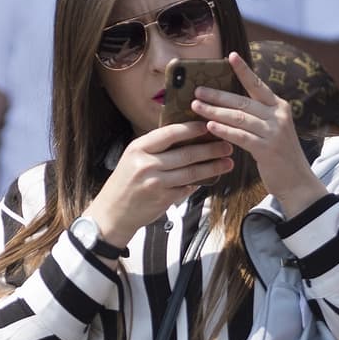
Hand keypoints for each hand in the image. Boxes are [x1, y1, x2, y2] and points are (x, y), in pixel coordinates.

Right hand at [87, 121, 233, 243]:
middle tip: (226, 146)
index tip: (208, 125)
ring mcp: (156, 183)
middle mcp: (147, 164)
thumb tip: (185, 137)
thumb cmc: (124, 184)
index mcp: (139, 148)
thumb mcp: (133, 158)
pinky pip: (186, 188)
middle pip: (186, 154)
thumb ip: (155, 148)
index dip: (192, 129)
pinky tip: (209, 179)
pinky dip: (198, 183)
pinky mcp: (163, 199)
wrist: (111, 214)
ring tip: (227, 163)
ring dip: (213, 167)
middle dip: (211, 149)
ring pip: (192, 172)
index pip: (170, 133)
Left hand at [192, 53, 327, 215]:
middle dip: (217, 95)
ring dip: (215, 111)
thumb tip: (229, 106)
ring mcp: (274, 131)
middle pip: (242, 100)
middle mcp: (278, 115)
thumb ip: (257, 116)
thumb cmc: (279, 155)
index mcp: (279, 106)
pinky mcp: (267, 149)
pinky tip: (210, 127)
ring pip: (239, 117)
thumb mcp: (272, 130)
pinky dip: (224, 131)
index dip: (244, 70)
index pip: (257, 85)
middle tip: (197, 90)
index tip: (231, 56)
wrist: (297, 181)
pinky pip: (241, 136)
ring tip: (196, 106)